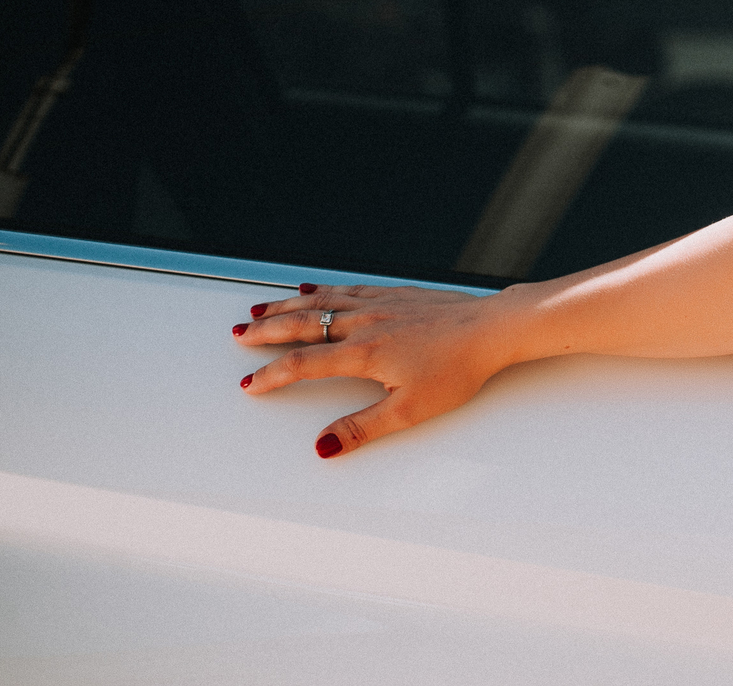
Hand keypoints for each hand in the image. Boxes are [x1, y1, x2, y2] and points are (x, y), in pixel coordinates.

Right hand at [236, 283, 512, 458]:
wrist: (493, 329)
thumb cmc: (458, 369)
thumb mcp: (411, 410)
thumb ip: (364, 427)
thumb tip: (324, 445)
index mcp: (365, 353)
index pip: (305, 364)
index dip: (273, 375)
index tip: (250, 384)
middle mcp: (366, 322)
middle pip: (305, 324)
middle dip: (267, 330)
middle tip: (239, 334)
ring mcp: (381, 303)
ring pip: (323, 301)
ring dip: (288, 305)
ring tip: (260, 309)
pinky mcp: (397, 293)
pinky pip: (349, 287)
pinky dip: (324, 288)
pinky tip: (312, 287)